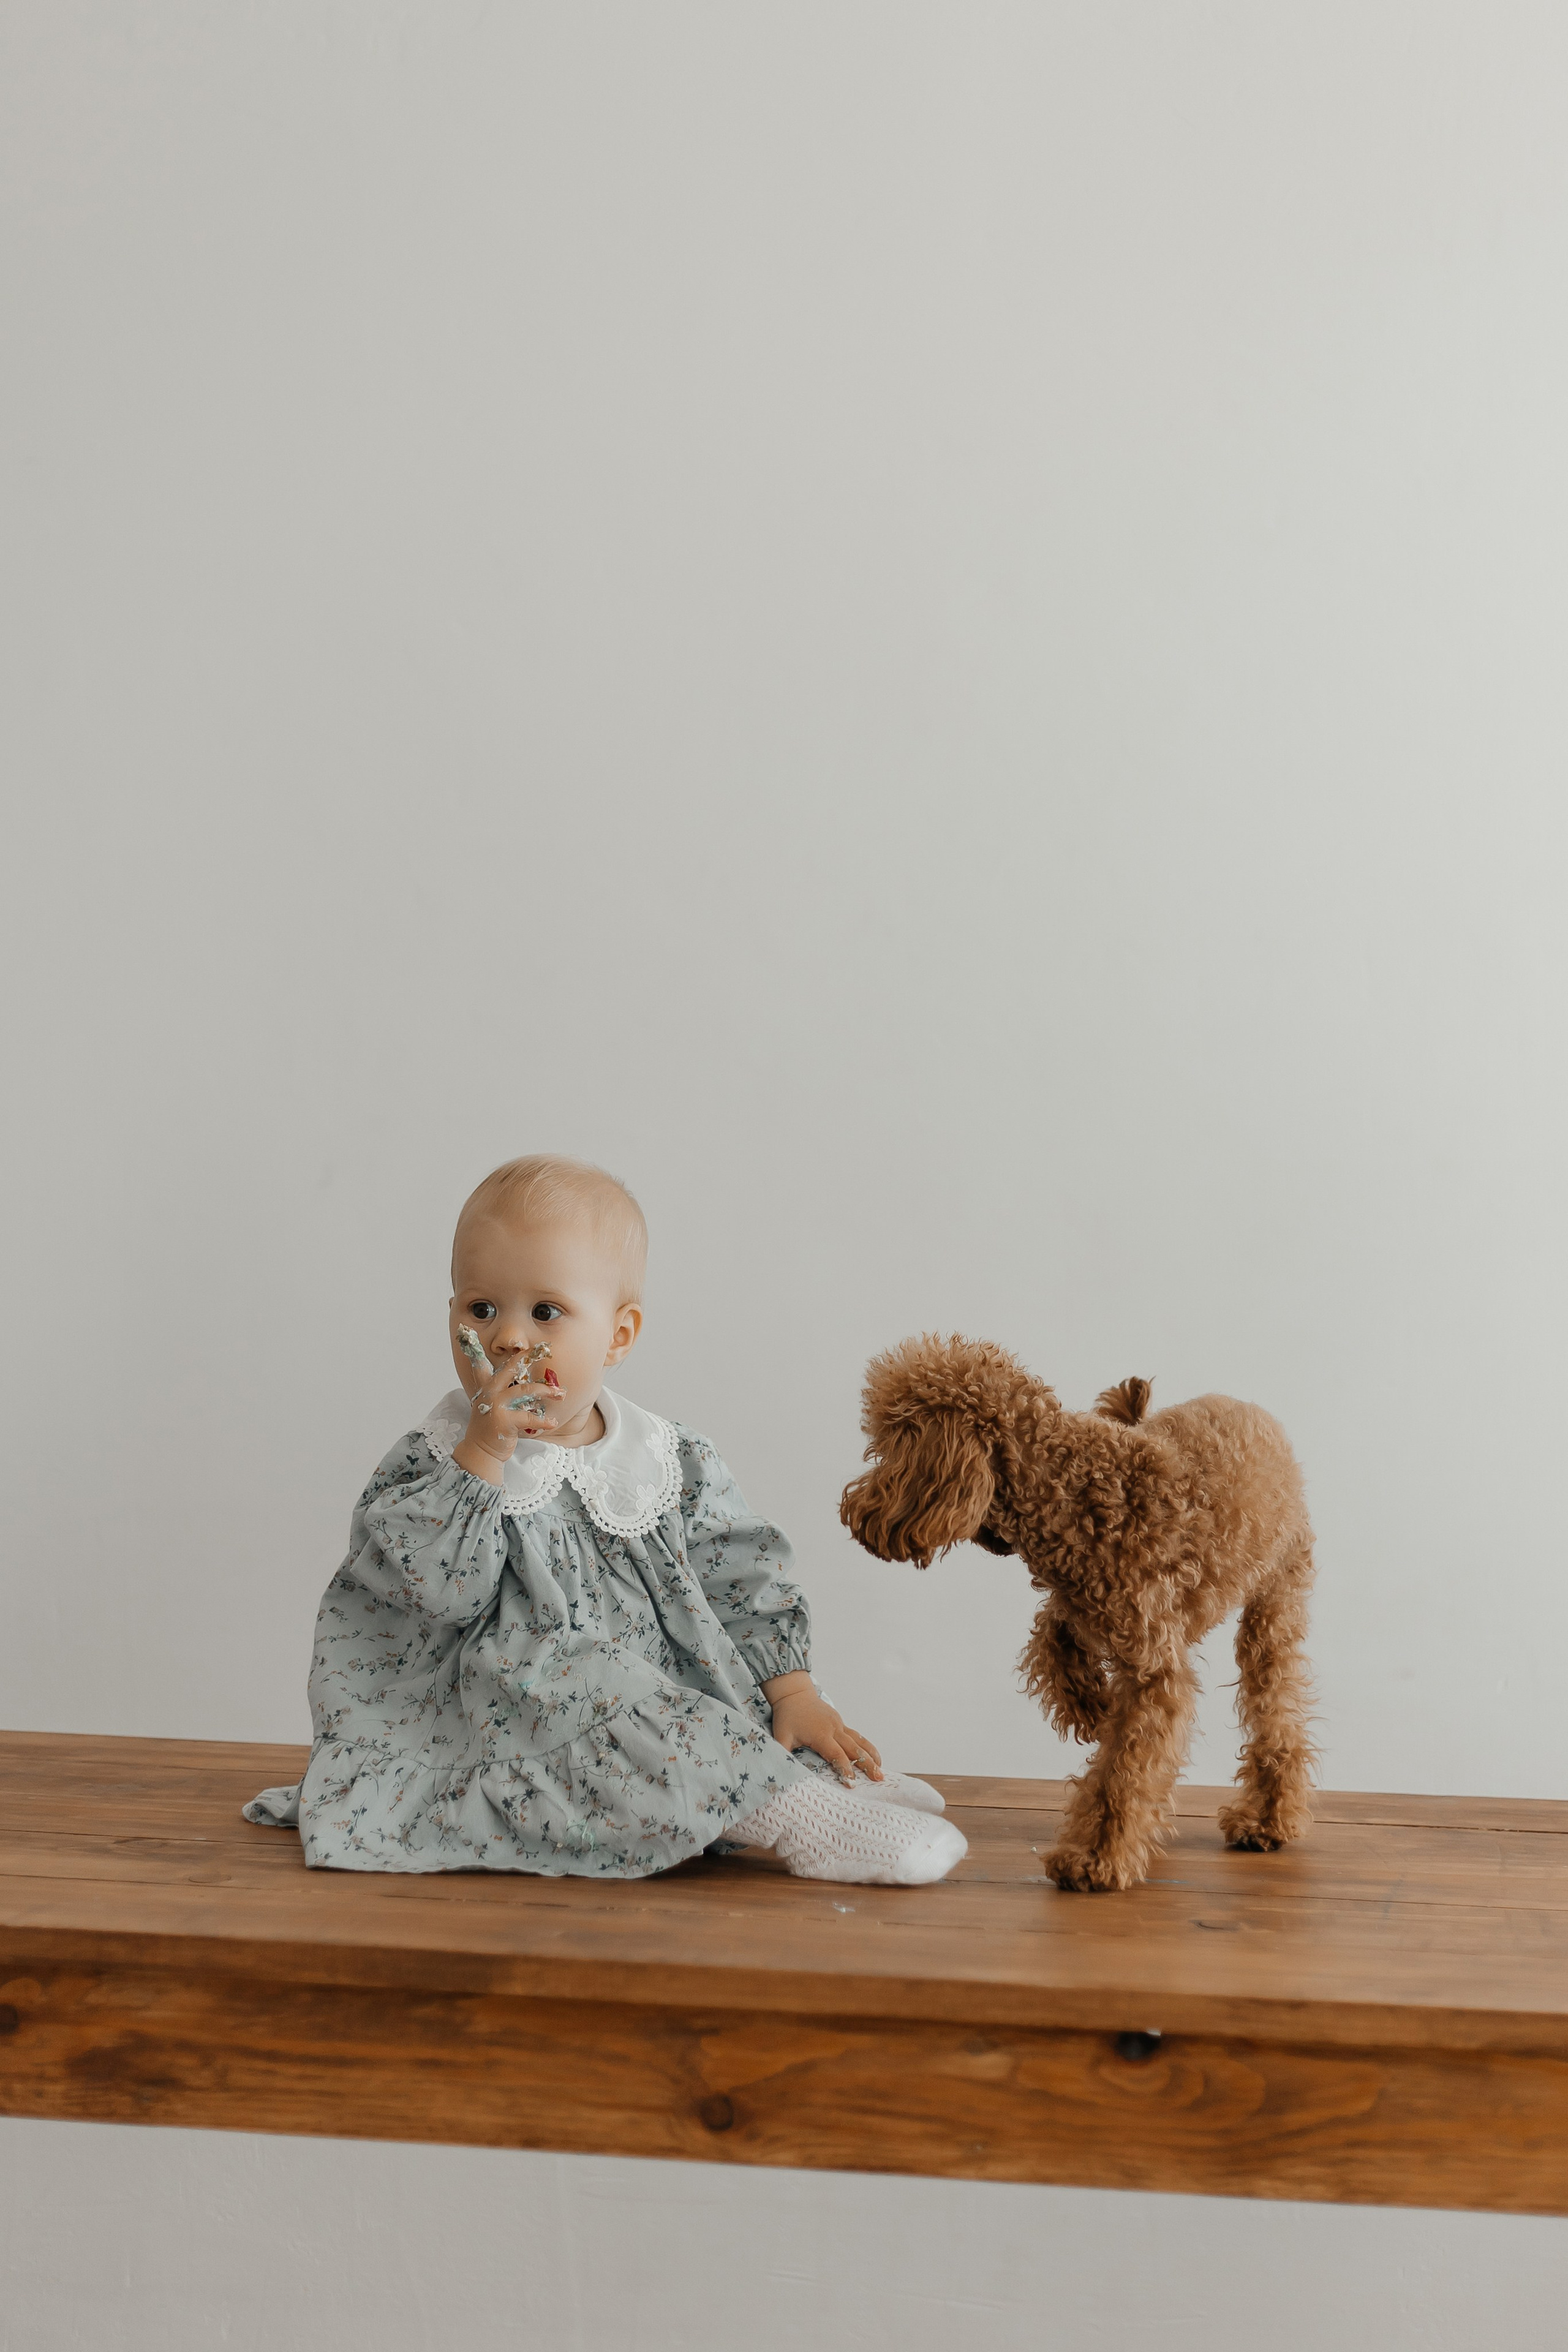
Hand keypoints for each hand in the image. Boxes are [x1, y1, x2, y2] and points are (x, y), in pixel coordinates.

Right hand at [452, 1335, 557, 1482]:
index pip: (480, 1363)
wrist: (480, 1451)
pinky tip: (554, 1422)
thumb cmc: (490, 1426)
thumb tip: (508, 1373)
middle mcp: (490, 1392)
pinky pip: (529, 1417)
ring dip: (546, 1391)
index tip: (470, 1330)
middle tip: (542, 1348)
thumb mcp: (489, 1403)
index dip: (476, 1348)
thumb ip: (496, 1387)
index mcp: (486, 1386)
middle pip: (510, 1368)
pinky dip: (543, 1420)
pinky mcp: (504, 1421)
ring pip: (526, 1391)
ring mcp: (496, 1406)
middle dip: (527, 1357)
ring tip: (562, 1393)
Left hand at [762, 1672, 883, 1786]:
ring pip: (859, 1741)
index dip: (845, 1769)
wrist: (794, 1694)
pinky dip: (867, 1746)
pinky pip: (857, 1736)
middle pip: (854, 1749)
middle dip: (867, 1764)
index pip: (837, 1755)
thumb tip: (781, 1771)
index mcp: (820, 1734)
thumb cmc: (787, 1717)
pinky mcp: (840, 1722)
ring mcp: (839, 1724)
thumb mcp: (781, 1736)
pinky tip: (874, 1756)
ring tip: (881, 1769)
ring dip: (871, 1755)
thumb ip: (782, 1754)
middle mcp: (833, 1729)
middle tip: (879, 1778)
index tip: (852, 1784)